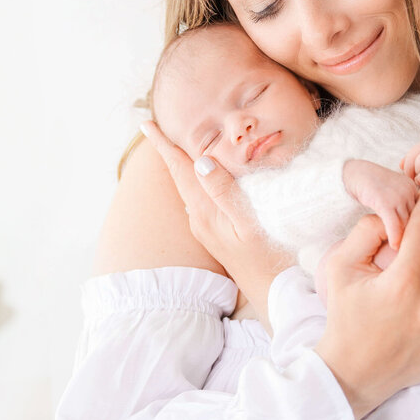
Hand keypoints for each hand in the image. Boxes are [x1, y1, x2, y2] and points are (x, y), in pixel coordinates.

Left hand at [140, 121, 290, 323]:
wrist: (273, 295)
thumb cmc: (268, 259)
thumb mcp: (248, 224)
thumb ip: (225, 192)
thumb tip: (200, 161)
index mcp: (204, 212)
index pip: (180, 170)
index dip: (164, 146)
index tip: (146, 123)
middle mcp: (199, 219)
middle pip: (180, 176)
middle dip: (169, 151)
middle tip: (156, 128)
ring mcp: (206, 228)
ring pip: (190, 187)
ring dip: (182, 165)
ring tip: (176, 145)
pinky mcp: (215, 234)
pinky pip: (201, 198)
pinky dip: (198, 180)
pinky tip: (205, 177)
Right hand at [342, 159, 417, 247]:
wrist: (354, 173)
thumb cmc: (371, 186)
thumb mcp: (391, 193)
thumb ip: (402, 205)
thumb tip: (408, 227)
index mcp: (413, 187)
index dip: (418, 228)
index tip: (415, 242)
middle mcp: (409, 190)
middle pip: (415, 218)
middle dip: (413, 234)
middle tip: (411, 251)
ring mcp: (398, 195)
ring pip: (406, 222)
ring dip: (405, 238)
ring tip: (403, 253)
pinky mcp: (385, 201)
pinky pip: (393, 223)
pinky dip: (395, 236)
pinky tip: (394, 246)